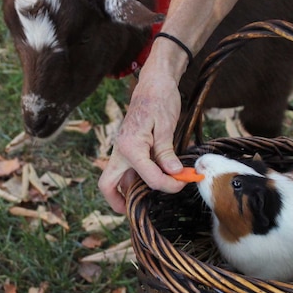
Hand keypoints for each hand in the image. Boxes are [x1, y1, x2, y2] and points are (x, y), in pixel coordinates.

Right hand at [98, 66, 187, 212]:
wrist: (154, 82)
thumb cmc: (159, 99)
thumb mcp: (166, 125)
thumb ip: (167, 152)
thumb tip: (174, 174)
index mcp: (129, 146)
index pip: (148, 178)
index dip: (169, 185)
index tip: (184, 182)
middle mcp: (120, 151)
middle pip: (108, 185)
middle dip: (119, 202)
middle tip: (138, 210)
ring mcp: (121, 151)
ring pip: (116, 180)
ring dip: (130, 191)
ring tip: (152, 196)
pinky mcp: (128, 149)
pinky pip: (128, 171)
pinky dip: (139, 179)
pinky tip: (157, 179)